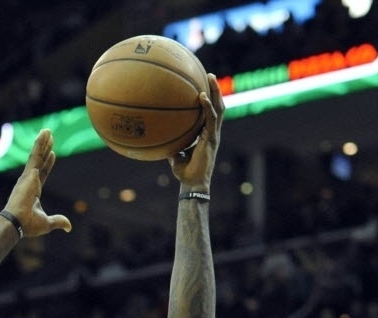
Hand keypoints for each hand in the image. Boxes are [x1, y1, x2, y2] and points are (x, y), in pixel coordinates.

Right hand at [2, 129, 72, 237]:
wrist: (17, 223)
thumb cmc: (29, 224)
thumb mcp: (47, 222)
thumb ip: (58, 221)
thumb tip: (69, 226)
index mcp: (33, 191)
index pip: (42, 173)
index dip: (48, 164)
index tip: (52, 154)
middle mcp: (29, 181)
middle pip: (39, 161)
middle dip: (44, 148)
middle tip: (49, 136)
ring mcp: (28, 176)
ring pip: (37, 155)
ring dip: (42, 142)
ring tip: (47, 130)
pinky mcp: (28, 173)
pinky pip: (36, 155)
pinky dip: (40, 144)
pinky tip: (44, 134)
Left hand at [169, 74, 224, 189]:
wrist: (192, 184)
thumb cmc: (184, 172)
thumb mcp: (175, 155)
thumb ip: (171, 144)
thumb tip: (158, 135)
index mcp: (206, 134)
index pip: (210, 113)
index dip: (210, 99)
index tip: (204, 85)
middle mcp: (212, 132)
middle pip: (218, 106)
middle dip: (216, 90)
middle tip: (210, 74)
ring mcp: (213, 135)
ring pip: (218, 108)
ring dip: (216, 92)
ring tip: (211, 77)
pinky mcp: (211, 139)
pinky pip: (210, 119)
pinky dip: (207, 106)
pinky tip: (201, 96)